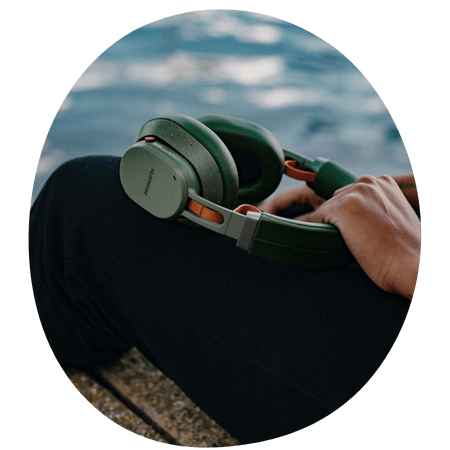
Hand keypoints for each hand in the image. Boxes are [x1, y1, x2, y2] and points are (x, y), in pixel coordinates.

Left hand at [260, 176, 420, 299]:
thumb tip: (351, 219)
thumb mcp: (396, 218)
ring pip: (327, 210)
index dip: (353, 219)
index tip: (364, 233)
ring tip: (357, 245)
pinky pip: (317, 218)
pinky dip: (322, 233)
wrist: (413, 269)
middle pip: (337, 201)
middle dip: (341, 221)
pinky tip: (343, 245)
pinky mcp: (342, 208)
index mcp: (383, 182)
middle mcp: (369, 182)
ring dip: (335, 228)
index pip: (351, 196)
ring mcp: (355, 193)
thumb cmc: (406, 252)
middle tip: (360, 242)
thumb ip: (375, 209)